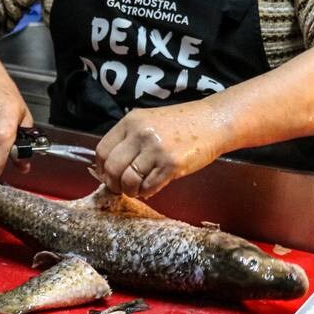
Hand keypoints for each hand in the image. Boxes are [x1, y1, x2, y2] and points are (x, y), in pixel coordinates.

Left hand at [95, 103, 224, 197]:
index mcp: (131, 122)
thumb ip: (129, 139)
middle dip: (114, 183)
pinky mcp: (171, 164)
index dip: (102, 168)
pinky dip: (147, 192)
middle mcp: (140, 134)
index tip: (107, 176)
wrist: (212, 121)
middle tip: (120, 187)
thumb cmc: (181, 124)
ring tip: (137, 189)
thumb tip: (111, 167)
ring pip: (129, 181)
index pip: (102, 150)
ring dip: (130, 190)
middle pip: (112, 168)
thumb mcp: (148, 122)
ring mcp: (156, 149)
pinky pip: (149, 187)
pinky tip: (151, 187)